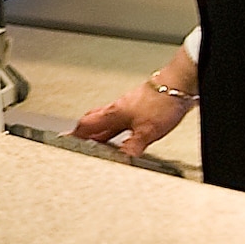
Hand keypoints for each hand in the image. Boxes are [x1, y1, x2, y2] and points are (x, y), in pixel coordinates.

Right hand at [69, 47, 195, 156]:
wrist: (179, 84)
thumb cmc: (162, 101)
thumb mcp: (146, 132)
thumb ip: (132, 147)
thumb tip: (122, 159)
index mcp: (113, 114)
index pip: (87, 125)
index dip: (75, 134)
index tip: (66, 139)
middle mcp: (118, 108)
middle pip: (94, 119)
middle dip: (84, 130)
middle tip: (78, 138)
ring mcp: (129, 106)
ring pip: (108, 118)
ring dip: (101, 129)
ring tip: (99, 139)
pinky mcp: (141, 105)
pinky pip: (122, 118)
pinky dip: (117, 126)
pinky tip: (125, 131)